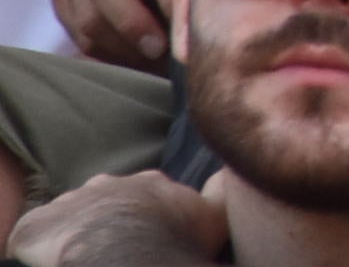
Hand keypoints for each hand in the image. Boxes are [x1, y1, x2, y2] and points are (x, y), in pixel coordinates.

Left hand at [7, 170, 226, 266]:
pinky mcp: (35, 226)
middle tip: (117, 244)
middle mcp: (108, 184)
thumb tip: (228, 176)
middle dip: (110, 215)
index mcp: (149, 182)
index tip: (152, 231)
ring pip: (73, 214)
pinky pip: (37, 235)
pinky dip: (44, 248)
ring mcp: (70, 203)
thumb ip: (221, 194)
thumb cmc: (170, 238)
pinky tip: (57, 260)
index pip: (147, 190)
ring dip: (77, 230)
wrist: (120, 254)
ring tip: (86, 255)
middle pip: (108, 197)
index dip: (149, 211)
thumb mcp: (215, 216)